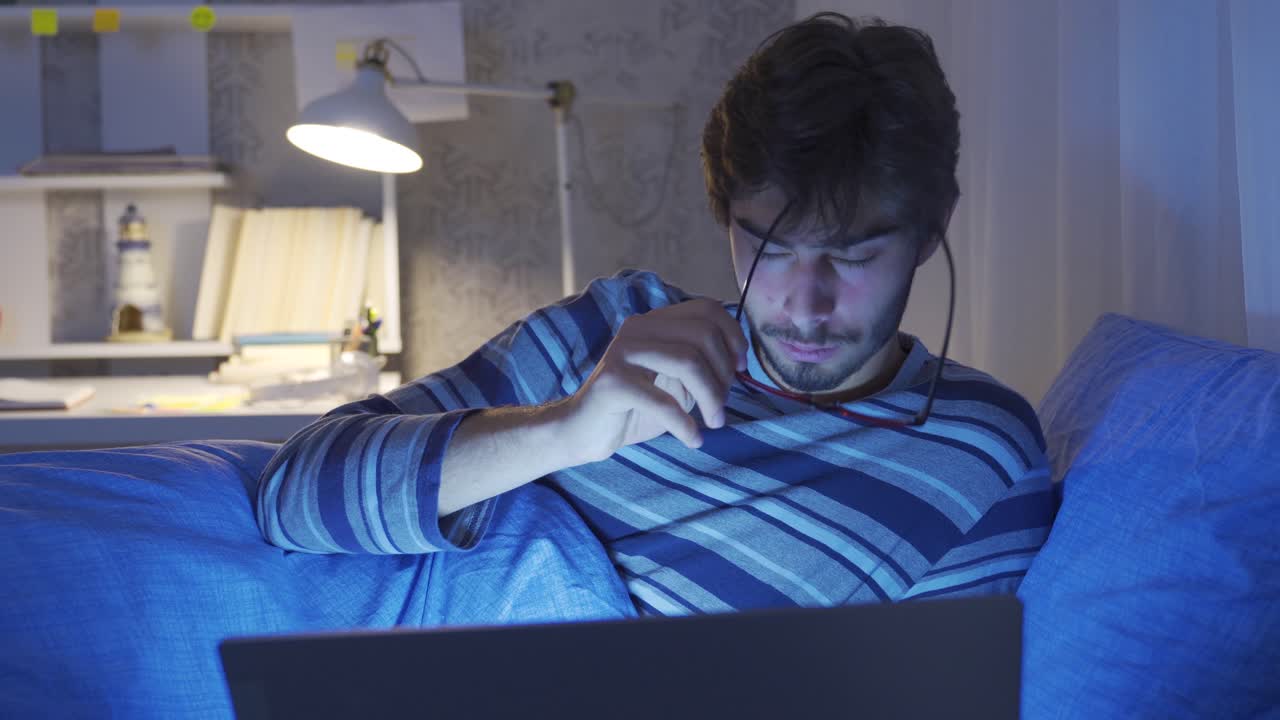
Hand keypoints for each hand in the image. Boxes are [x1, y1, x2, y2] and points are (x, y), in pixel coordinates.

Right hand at [558, 299, 747, 463]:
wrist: (582, 432)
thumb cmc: (635, 408)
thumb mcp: (674, 381)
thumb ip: (700, 365)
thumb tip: (739, 362)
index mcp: (654, 322)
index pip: (707, 309)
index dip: (733, 336)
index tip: (741, 369)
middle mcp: (637, 328)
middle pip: (702, 335)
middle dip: (724, 375)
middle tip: (722, 407)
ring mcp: (622, 352)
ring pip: (688, 362)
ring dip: (711, 398)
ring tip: (714, 423)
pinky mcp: (612, 383)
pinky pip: (664, 402)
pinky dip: (686, 424)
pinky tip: (693, 439)